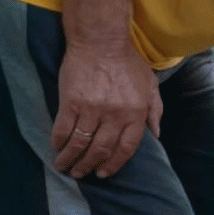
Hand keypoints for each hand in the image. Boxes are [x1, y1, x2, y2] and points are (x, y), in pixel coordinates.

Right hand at [51, 42, 161, 178]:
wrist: (101, 40)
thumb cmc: (127, 61)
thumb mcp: (150, 85)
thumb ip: (155, 110)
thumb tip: (156, 134)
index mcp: (136, 113)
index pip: (126, 148)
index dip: (114, 164)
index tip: (104, 173)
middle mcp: (116, 115)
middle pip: (101, 150)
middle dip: (89, 166)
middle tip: (81, 173)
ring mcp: (93, 109)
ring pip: (81, 144)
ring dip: (71, 159)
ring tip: (65, 166)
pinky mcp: (72, 102)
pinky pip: (63, 129)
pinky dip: (59, 142)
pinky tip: (57, 148)